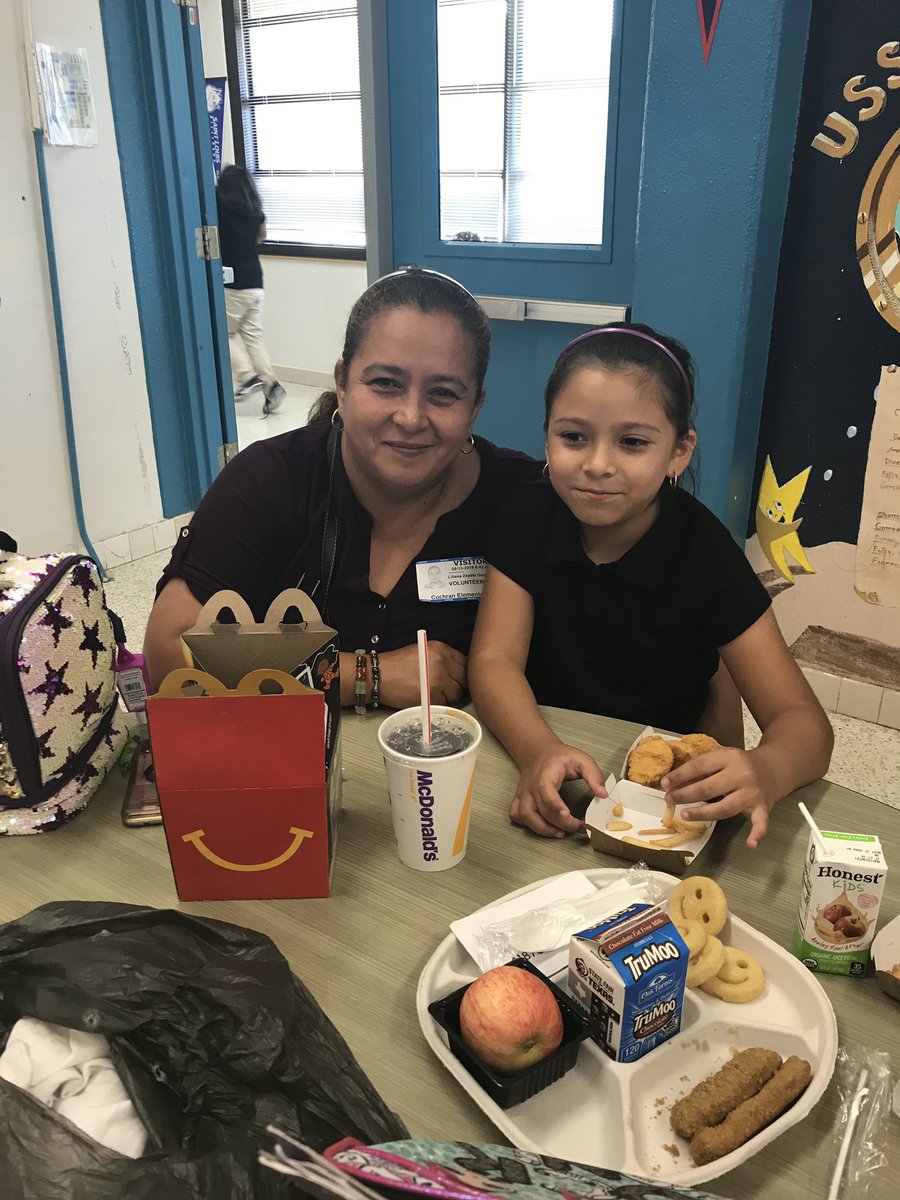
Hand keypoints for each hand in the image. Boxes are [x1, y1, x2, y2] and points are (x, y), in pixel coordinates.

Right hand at [378, 641, 466, 708]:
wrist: (377, 675)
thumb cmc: (397, 665)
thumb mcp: (423, 651)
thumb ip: (442, 658)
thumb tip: (458, 670)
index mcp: (441, 649)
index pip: (465, 663)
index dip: (460, 673)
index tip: (454, 678)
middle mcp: (442, 662)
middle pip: (463, 679)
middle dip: (456, 685)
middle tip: (444, 688)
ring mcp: (438, 679)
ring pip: (456, 693)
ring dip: (447, 696)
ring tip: (432, 692)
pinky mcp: (431, 695)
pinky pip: (444, 703)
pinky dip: (437, 703)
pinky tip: (425, 698)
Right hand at [510, 743, 606, 838]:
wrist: (539, 751)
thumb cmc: (559, 757)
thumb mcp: (582, 760)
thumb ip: (594, 776)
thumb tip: (603, 794)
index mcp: (546, 774)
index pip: (545, 790)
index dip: (554, 804)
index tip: (566, 814)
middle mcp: (532, 785)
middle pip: (541, 809)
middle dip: (561, 823)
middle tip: (579, 827)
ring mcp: (524, 793)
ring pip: (525, 815)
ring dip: (542, 828)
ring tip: (560, 832)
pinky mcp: (520, 799)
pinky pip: (517, 815)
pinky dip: (528, 824)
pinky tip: (542, 826)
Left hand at [661, 747, 778, 848]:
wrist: (774, 767)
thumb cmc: (740, 764)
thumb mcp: (722, 759)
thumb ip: (701, 771)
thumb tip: (673, 784)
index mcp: (729, 757)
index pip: (700, 766)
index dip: (680, 775)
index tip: (665, 784)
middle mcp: (742, 774)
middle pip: (709, 787)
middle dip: (686, 795)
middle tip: (669, 800)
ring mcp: (753, 792)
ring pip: (726, 807)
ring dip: (703, 813)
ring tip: (684, 815)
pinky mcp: (763, 807)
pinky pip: (761, 822)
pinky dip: (758, 833)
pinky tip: (751, 844)